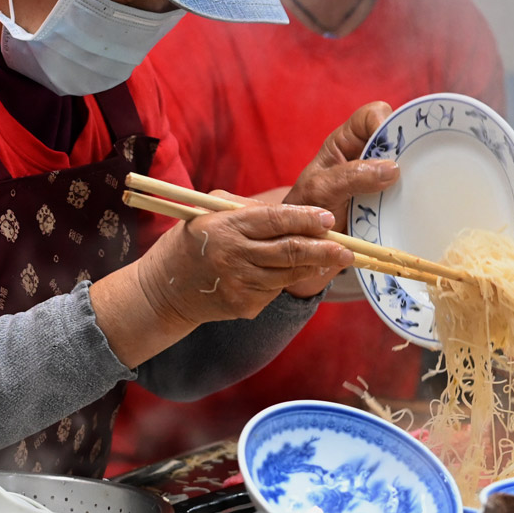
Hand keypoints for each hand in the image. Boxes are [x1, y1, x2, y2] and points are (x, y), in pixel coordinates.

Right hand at [134, 200, 355, 329]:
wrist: (165, 290)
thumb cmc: (192, 242)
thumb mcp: (208, 212)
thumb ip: (245, 207)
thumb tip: (292, 211)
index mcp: (225, 227)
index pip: (273, 220)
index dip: (304, 219)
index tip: (328, 218)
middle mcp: (233, 256)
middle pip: (289, 251)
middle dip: (324, 249)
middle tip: (348, 248)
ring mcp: (240, 284)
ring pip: (289, 273)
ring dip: (316, 265)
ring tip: (336, 257)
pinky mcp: (245, 305)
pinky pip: (277, 288)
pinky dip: (291, 278)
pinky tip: (302, 270)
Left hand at [280, 102, 398, 295]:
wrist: (307, 252)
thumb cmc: (305, 212)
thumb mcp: (321, 190)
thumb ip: (350, 175)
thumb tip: (393, 168)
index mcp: (346, 142)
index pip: (373, 115)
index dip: (385, 122)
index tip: (392, 147)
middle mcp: (367, 157)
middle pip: (398, 138)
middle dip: (408, 149)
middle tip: (411, 171)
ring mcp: (382, 181)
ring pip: (409, 166)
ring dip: (414, 178)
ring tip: (414, 192)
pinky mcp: (391, 204)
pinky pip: (410, 194)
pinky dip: (414, 200)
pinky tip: (416, 207)